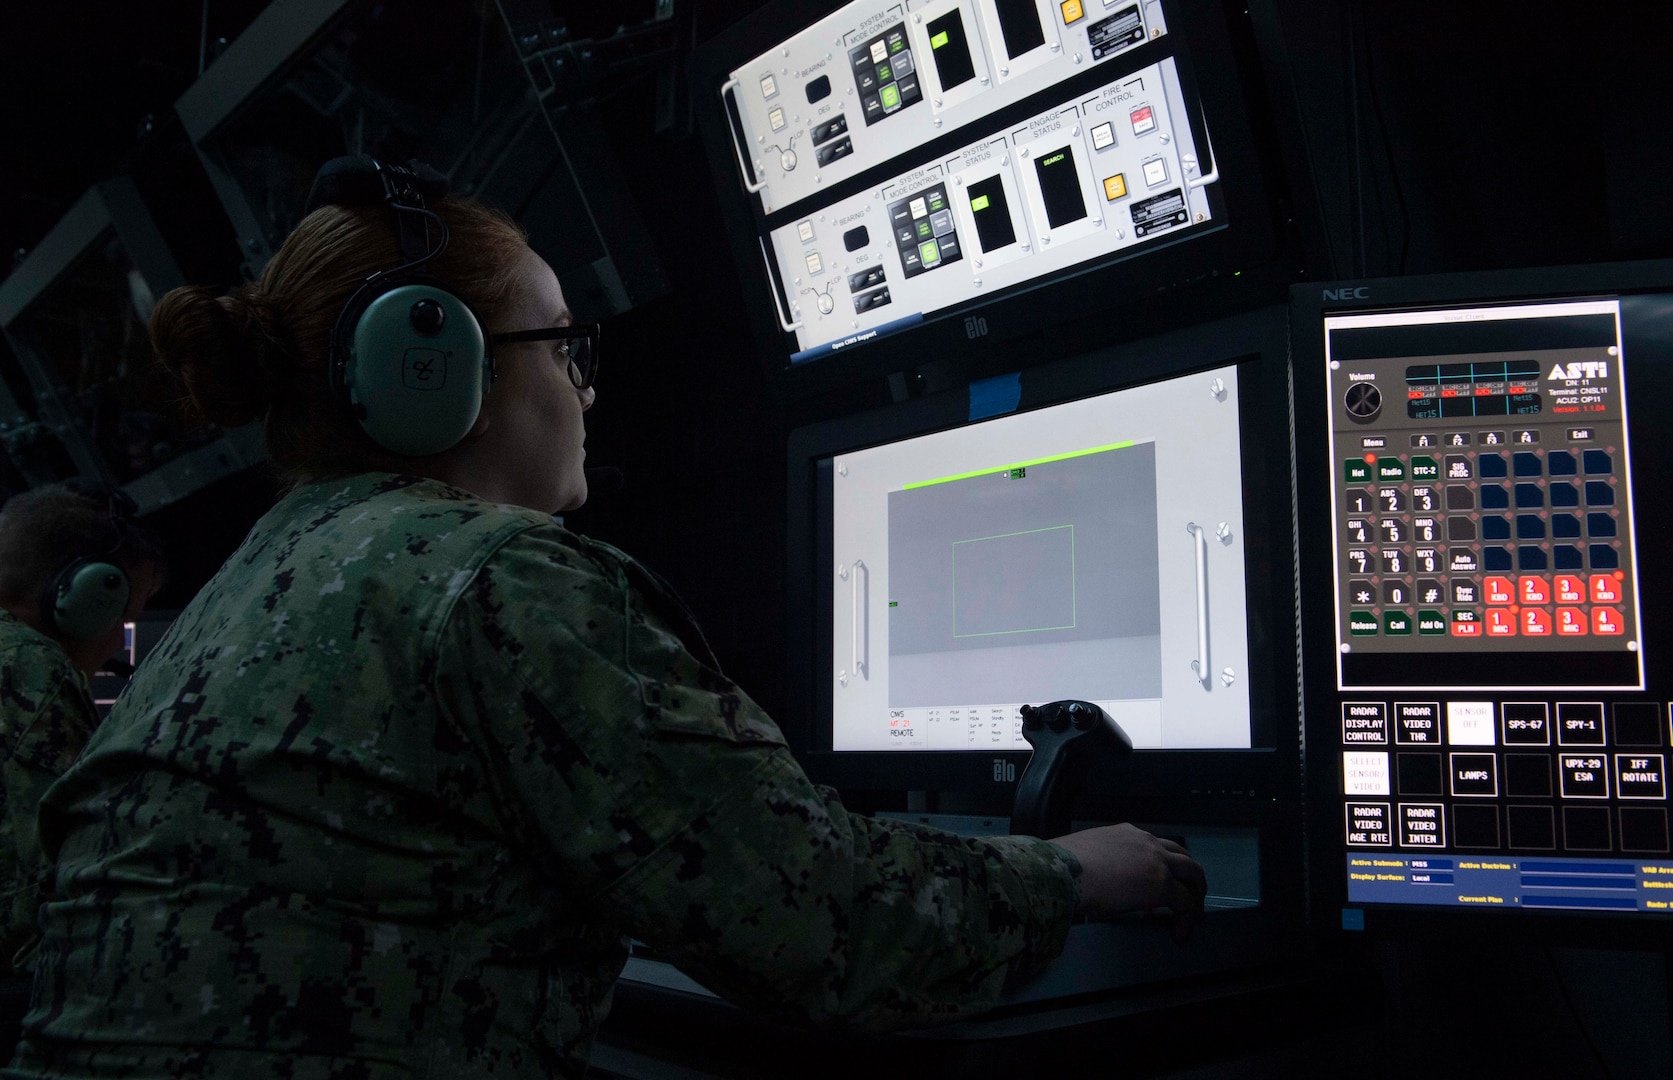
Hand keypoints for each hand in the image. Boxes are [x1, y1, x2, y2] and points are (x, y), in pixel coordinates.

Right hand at [1050, 823, 1206, 942]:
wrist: (1063, 871)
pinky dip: (1187, 917)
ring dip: (1196, 894)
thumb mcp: (1089, 858)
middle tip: (1190, 897)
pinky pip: (1185, 902)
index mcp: (1127, 834)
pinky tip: (1180, 932)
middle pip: (1183, 856)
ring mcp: (1157, 861)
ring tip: (1193, 914)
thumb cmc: (1064, 867)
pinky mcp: (1162, 883)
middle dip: (1190, 878)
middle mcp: (1146, 842)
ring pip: (1193, 873)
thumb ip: (1103, 865)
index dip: (1163, 868)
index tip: (1161, 884)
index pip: (1156, 847)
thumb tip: (1102, 886)